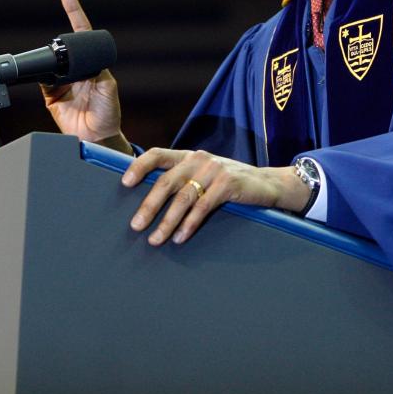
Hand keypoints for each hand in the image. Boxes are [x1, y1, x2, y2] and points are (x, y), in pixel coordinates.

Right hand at [41, 0, 131, 153]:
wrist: (96, 136)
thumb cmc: (108, 113)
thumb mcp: (109, 88)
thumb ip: (98, 72)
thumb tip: (86, 61)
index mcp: (92, 64)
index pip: (83, 34)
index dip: (75, 14)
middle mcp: (76, 70)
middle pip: (64, 47)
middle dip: (61, 42)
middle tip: (63, 50)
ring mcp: (62, 80)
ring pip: (50, 62)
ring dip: (49, 60)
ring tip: (63, 74)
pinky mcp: (50, 93)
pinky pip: (40, 79)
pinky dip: (39, 75)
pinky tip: (46, 77)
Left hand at [121, 148, 311, 245]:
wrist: (268, 184)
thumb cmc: (230, 184)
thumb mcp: (206, 175)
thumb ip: (184, 180)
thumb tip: (151, 201)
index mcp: (189, 155)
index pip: (157, 153)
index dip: (139, 166)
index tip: (124, 183)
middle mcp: (199, 159)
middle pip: (166, 181)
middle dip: (149, 205)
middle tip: (135, 226)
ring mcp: (214, 170)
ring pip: (183, 198)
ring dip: (167, 221)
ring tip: (155, 239)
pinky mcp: (228, 185)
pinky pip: (203, 207)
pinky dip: (189, 224)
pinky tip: (180, 237)